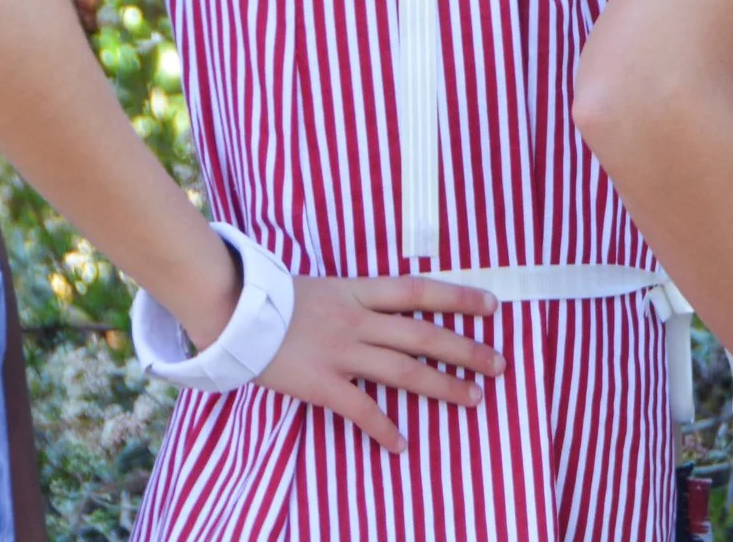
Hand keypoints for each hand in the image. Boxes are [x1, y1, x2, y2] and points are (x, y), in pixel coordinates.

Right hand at [255, 276, 506, 452]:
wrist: (232, 311)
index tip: (493, 305)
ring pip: (403, 370)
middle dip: (466, 349)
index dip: (459, 297)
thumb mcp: (328, 287)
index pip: (420, 290)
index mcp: (359, 291)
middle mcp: (356, 320)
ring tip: (473, 398)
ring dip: (442, 386)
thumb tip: (396, 309)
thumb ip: (361, 300)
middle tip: (499, 364)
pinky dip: (383, 429)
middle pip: (423, 334)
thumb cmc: (278, 300)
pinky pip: (360, 409)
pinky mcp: (319, 384)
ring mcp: (340, 352)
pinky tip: (402, 445)